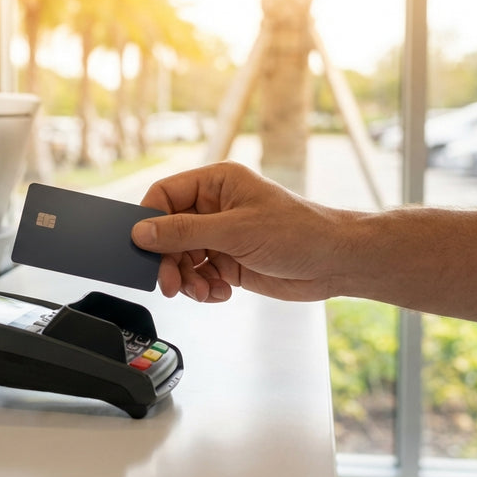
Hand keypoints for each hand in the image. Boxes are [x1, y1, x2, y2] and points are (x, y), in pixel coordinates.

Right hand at [131, 161, 353, 302]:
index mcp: (216, 183)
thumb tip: (143, 232)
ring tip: (202, 291)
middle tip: (170, 284)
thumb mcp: (235, 231)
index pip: (165, 195)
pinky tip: (220, 292)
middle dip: (169, 260)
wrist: (335, 263)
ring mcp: (222, 235)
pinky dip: (203, 287)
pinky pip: (199, 274)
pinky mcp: (229, 261)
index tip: (142, 246)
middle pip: (169, 232)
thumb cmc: (299, 232)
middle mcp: (215, 207)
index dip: (150, 220)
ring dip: (186, 279)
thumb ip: (184, 232)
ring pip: (182, 257)